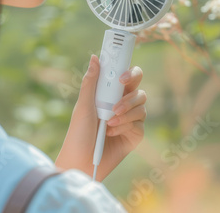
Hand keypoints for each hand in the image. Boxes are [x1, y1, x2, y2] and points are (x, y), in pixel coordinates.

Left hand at [55, 54, 146, 180]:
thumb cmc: (78, 133)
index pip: (126, 76)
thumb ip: (90, 82)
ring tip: (109, 121)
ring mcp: (130, 119)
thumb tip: (94, 57)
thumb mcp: (83, 106)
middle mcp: (122, 104)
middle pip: (139, 89)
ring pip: (141, 106)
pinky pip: (139, 124)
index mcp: (110, 94)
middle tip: (116, 103)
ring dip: (126, 112)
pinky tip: (111, 133)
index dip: (129, 72)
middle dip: (130, 95)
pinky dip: (125, 126)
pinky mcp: (135, 135)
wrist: (81, 161)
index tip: (121, 77)